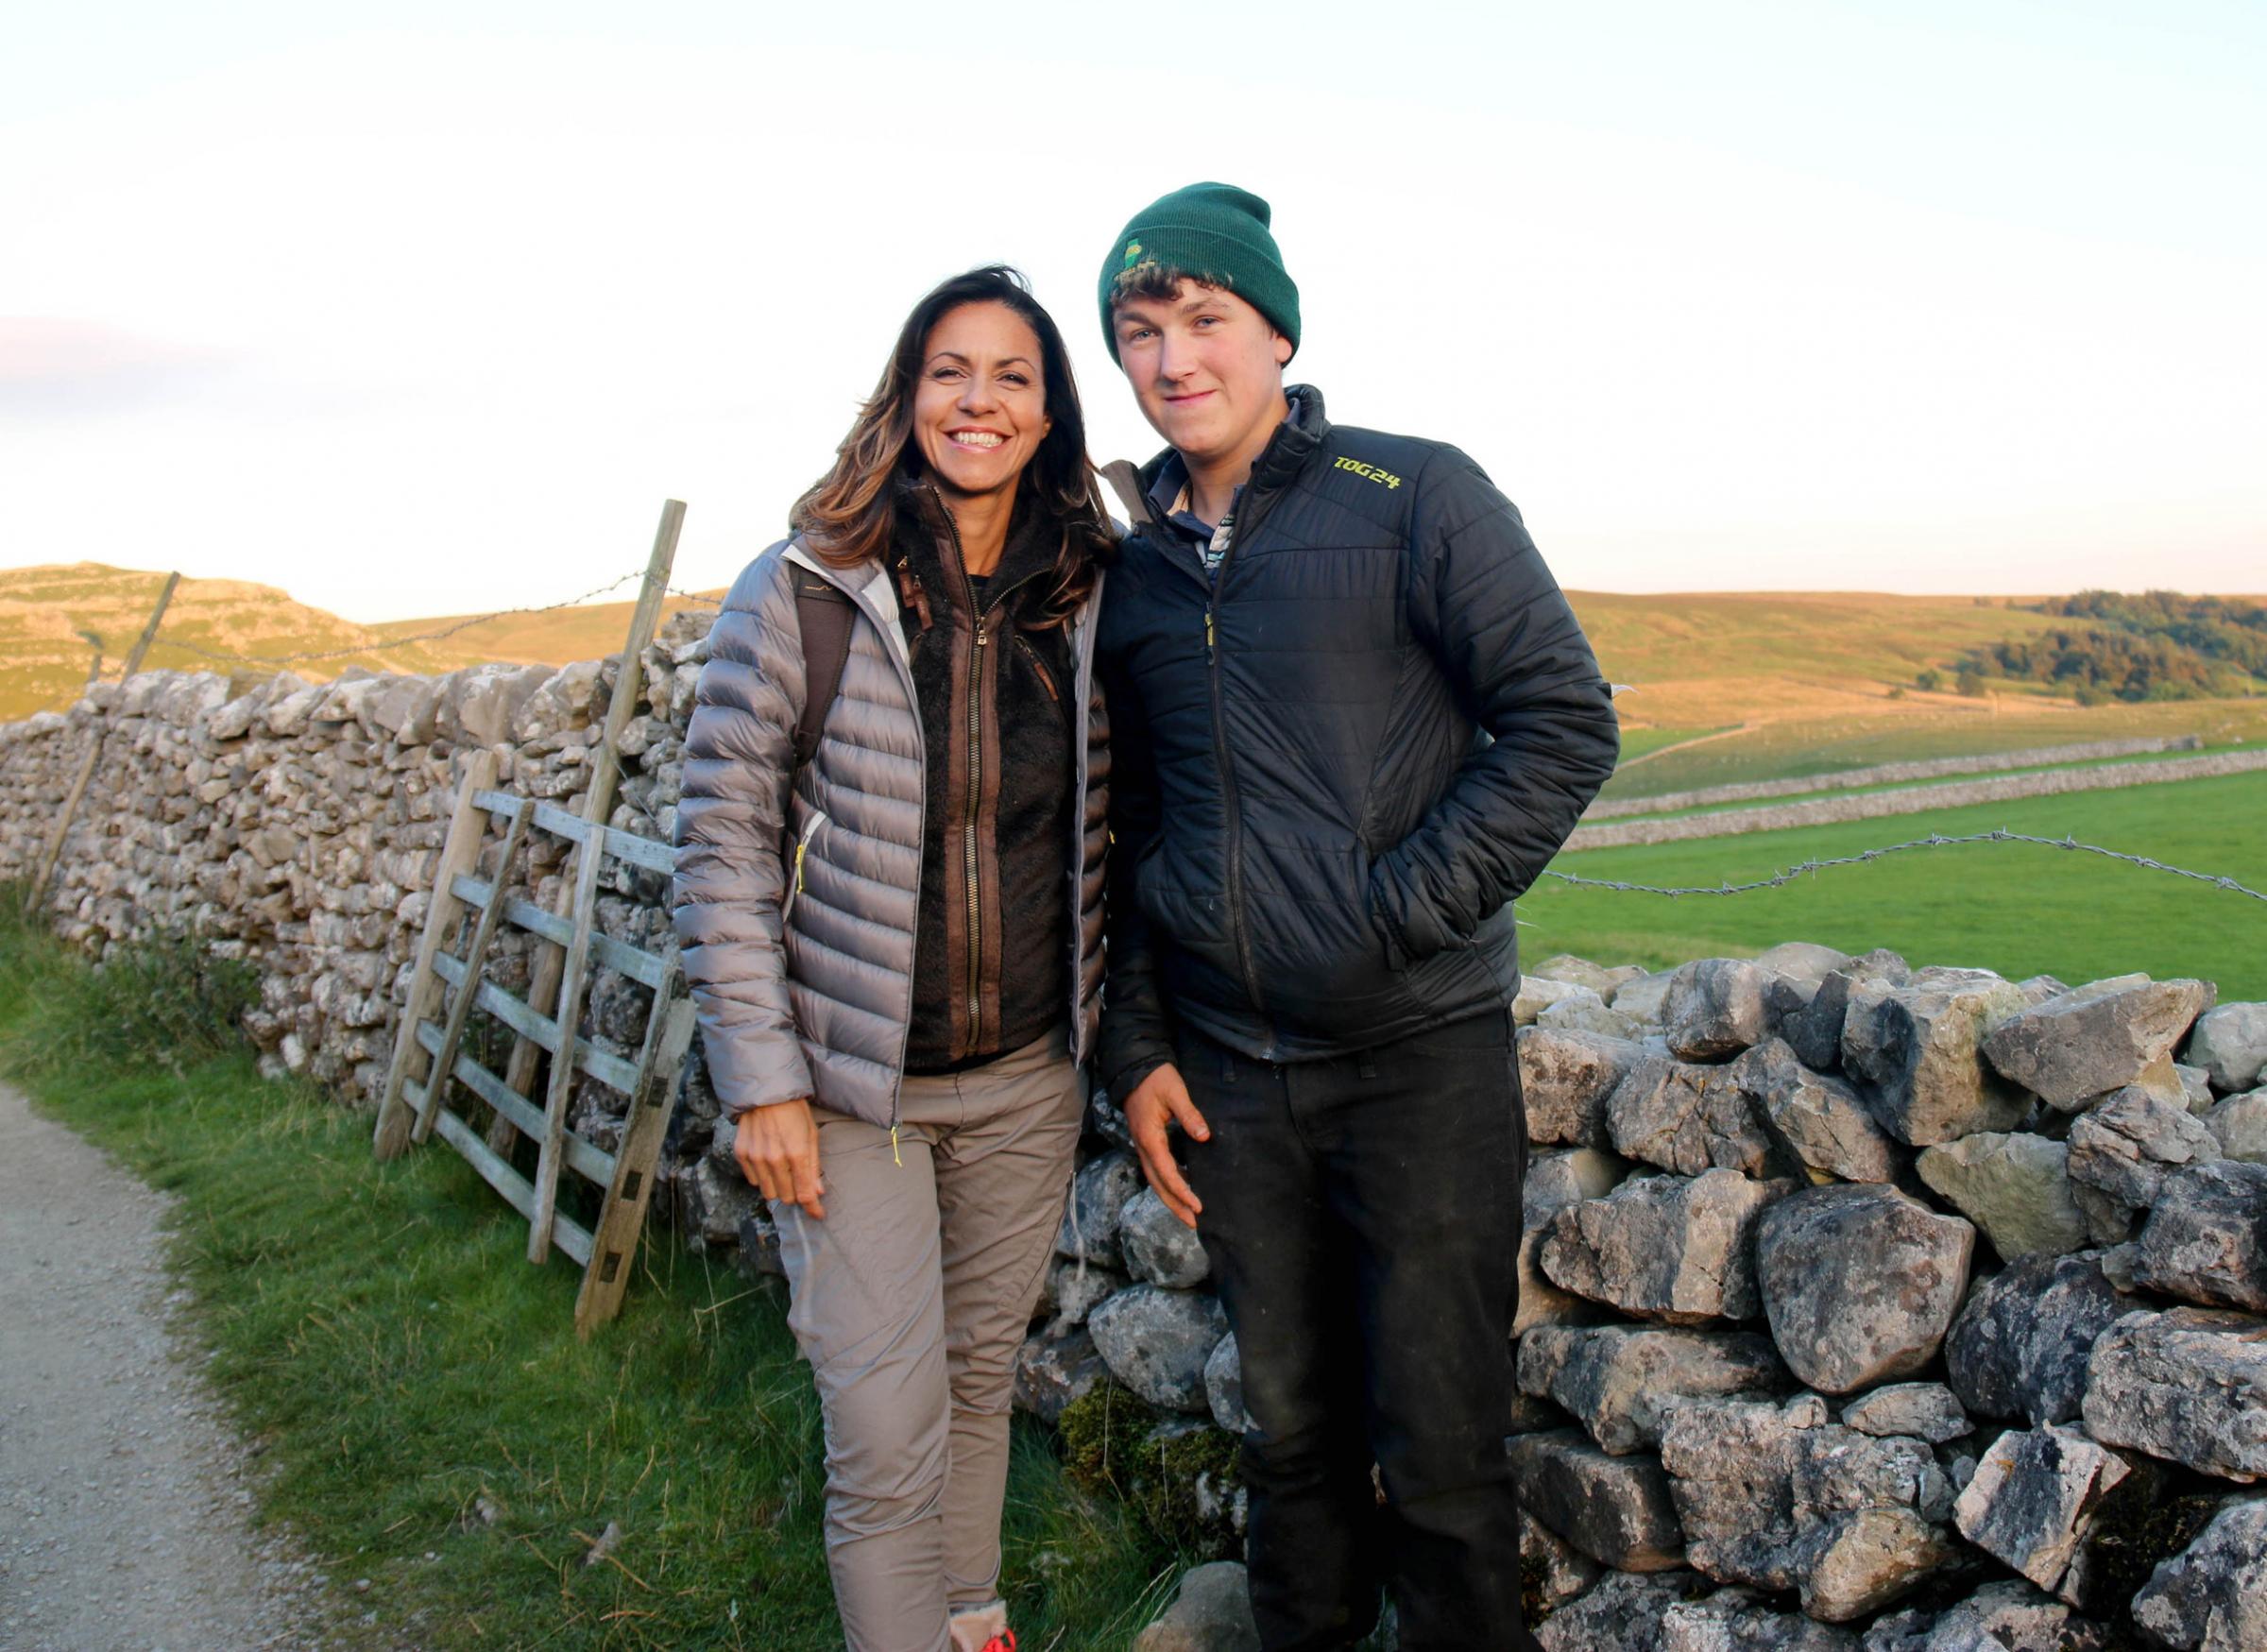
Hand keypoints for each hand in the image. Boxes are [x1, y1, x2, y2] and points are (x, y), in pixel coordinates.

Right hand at [735, 1099, 824, 1218]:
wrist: (765, 1091)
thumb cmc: (793, 1110)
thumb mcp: (811, 1134)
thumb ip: (813, 1166)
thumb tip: (817, 1192)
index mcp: (796, 1153)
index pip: (804, 1193)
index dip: (813, 1208)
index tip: (817, 1214)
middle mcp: (773, 1159)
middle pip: (786, 1196)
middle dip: (795, 1193)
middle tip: (798, 1181)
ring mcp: (755, 1157)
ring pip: (768, 1192)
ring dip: (778, 1186)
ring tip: (783, 1169)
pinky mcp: (741, 1154)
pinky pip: (752, 1180)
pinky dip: (762, 1176)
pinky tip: (767, 1160)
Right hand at [1123, 1063, 1209, 1228]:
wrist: (1135, 1067)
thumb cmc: (1156, 1078)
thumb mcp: (1175, 1091)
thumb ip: (1189, 1114)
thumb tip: (1204, 1136)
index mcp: (1149, 1137)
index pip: (1166, 1172)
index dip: (1182, 1191)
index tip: (1198, 1205)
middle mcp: (1143, 1146)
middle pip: (1157, 1184)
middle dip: (1174, 1205)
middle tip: (1194, 1224)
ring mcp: (1143, 1145)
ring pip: (1155, 1179)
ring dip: (1171, 1198)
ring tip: (1189, 1214)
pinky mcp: (1146, 1141)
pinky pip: (1157, 1169)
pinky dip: (1169, 1183)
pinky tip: (1185, 1186)